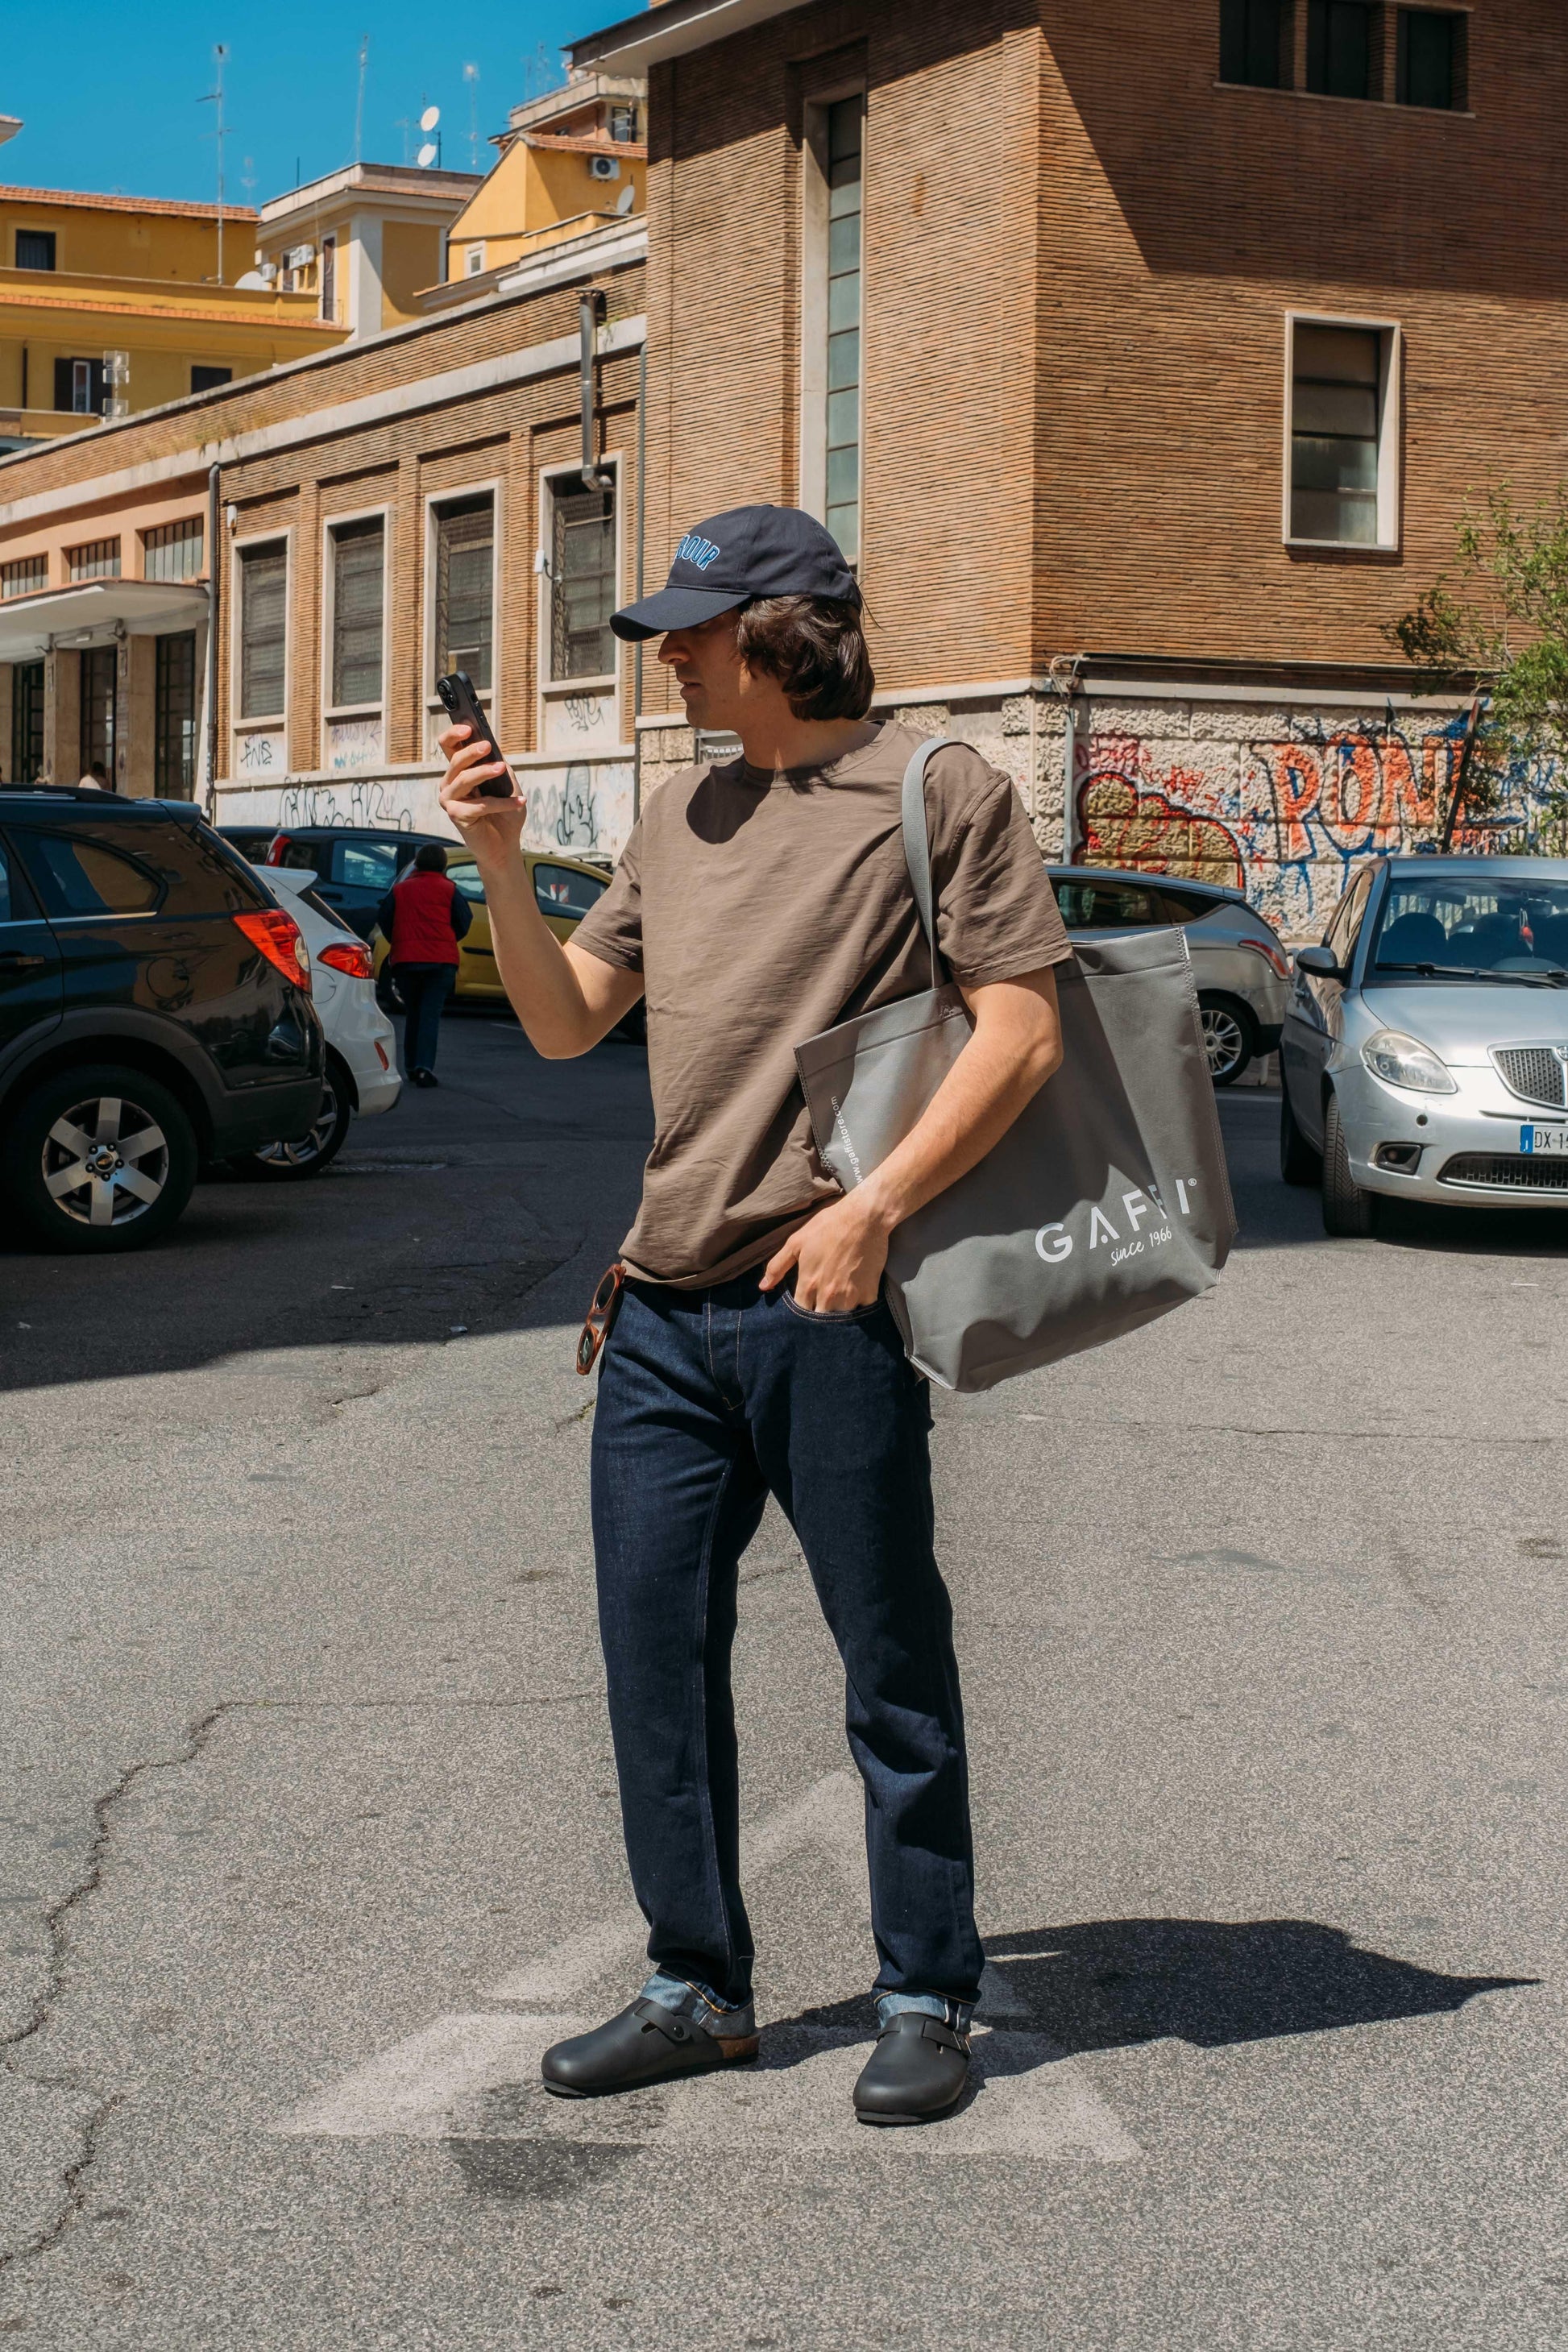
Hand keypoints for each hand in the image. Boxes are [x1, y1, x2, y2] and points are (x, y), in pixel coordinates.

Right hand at [436, 723, 525, 861]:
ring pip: (464, 780)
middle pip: (455, 761)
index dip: (454, 734)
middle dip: (471, 751)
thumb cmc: (505, 813)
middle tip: (487, 746)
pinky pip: (480, 805)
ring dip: (485, 772)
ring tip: (502, 768)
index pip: (449, 746)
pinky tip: (519, 802)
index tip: (468, 727)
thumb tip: (495, 753)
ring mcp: (449, 800)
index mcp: (459, 771)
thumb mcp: (507, 785)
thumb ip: (499, 767)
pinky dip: (502, 803)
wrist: (505, 845)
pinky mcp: (456, 816)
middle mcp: (449, 784)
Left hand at [759, 1189, 892, 1312]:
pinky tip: (857, 1295)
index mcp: (808, 1284)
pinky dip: (859, 1308)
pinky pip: (863, 1312)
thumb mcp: (797, 1242)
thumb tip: (763, 1287)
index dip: (801, 1312)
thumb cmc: (828, 1226)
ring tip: (839, 1300)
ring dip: (839, 1313)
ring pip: (841, 1319)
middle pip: (820, 1321)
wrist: (864, 1217)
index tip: (806, 1303)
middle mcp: (828, 1295)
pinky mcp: (869, 1293)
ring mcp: (850, 1296)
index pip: (799, 1313)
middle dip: (819, 1316)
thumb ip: (778, 1266)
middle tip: (822, 1303)